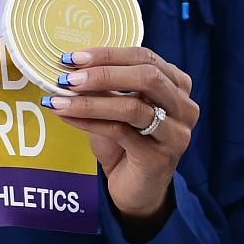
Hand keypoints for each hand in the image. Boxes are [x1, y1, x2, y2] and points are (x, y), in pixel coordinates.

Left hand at [45, 45, 198, 222]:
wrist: (136, 189)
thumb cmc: (127, 142)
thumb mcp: (118, 105)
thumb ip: (106, 85)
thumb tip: (71, 65)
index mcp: (177, 84)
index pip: (144, 57)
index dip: (108, 54)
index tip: (73, 57)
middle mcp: (184, 107)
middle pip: (147, 77)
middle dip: (103, 73)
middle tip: (69, 77)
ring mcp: (175, 134)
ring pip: (132, 107)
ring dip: (90, 101)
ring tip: (60, 99)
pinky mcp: (159, 158)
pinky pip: (120, 132)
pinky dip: (89, 122)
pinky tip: (67, 117)